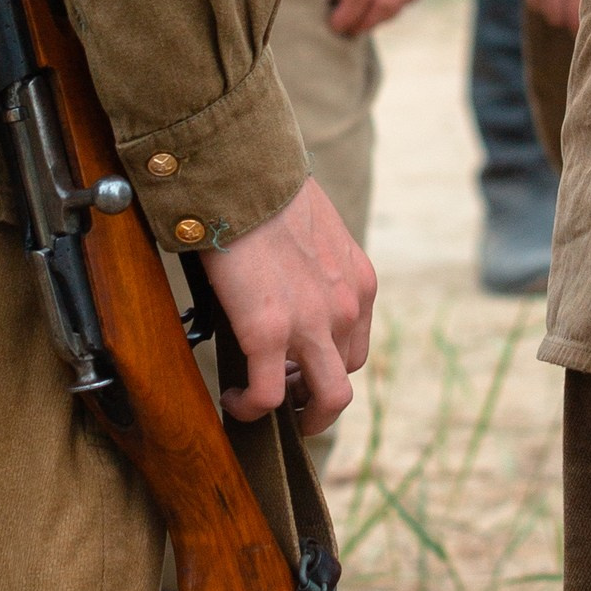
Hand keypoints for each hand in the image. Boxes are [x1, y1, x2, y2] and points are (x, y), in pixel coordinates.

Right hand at [208, 178, 375, 435]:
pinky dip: (251, 408)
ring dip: (300, 415)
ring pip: (327, 398)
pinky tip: (232, 399)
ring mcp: (312, 324)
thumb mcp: (311, 232)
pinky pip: (268, 396)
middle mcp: (346, 308)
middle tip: (282, 397)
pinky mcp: (269, 333)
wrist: (239, 174)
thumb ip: (309, 268)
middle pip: (345, 377)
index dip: (325, 362)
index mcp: (359, 282)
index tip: (295, 365)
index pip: (355, 343)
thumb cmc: (263, 191)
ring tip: (261, 409)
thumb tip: (279, 285)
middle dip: (315, 397)